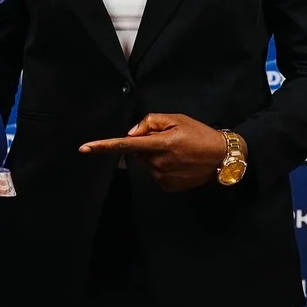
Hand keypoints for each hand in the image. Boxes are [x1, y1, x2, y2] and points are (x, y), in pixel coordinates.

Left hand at [79, 113, 240, 191]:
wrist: (222, 158)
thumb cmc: (199, 134)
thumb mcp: (177, 119)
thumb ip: (151, 122)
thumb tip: (131, 134)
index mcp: (160, 144)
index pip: (126, 146)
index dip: (104, 147)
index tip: (84, 149)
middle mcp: (158, 163)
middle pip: (138, 152)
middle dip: (146, 145)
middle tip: (169, 139)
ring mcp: (162, 178)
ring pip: (147, 163)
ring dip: (156, 156)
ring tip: (178, 152)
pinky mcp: (167, 187)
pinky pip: (156, 174)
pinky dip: (163, 167)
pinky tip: (179, 163)